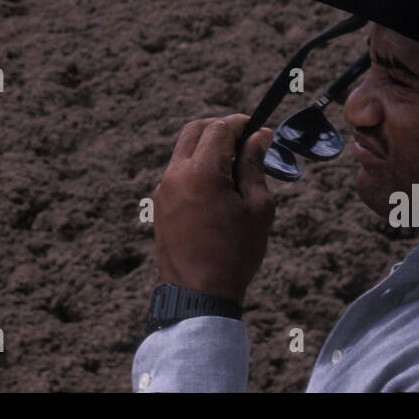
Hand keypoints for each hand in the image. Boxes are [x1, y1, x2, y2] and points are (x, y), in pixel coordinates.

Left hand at [152, 115, 275, 305]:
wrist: (199, 294)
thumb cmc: (234, 253)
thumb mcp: (257, 207)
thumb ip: (254, 165)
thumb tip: (259, 136)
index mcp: (201, 173)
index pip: (219, 129)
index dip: (241, 123)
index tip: (259, 129)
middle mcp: (176, 174)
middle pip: (196, 130)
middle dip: (221, 129)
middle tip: (246, 141)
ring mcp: (163, 188)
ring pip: (184, 150)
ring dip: (208, 148)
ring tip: (236, 169)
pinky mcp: (160, 203)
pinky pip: (178, 171)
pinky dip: (197, 167)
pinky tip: (218, 187)